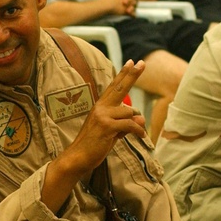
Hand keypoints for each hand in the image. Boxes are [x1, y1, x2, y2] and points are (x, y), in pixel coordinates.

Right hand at [62, 60, 147, 175]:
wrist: (78, 157)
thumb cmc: (94, 146)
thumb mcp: (112, 132)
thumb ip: (125, 124)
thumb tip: (141, 119)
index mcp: (100, 107)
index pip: (114, 87)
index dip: (123, 75)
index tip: (132, 63)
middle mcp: (100, 107)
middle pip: (120, 88)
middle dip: (132, 75)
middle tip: (143, 63)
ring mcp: (103, 116)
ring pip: (130, 112)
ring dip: (136, 124)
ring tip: (137, 133)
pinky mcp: (107, 126)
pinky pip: (130, 124)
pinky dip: (138, 131)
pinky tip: (141, 136)